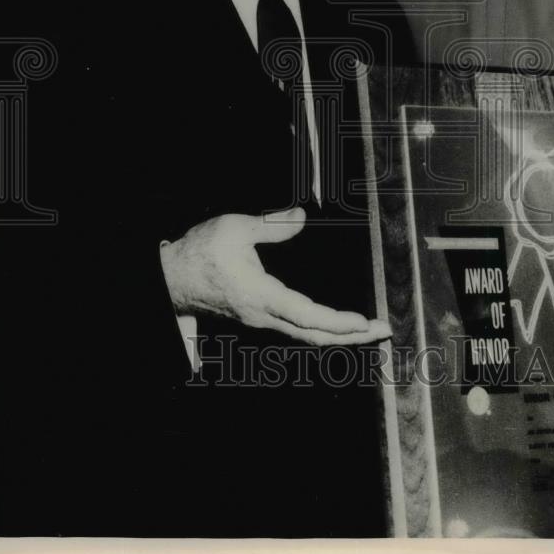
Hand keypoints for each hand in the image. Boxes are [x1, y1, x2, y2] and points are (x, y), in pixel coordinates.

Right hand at [159, 207, 391, 345]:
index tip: (365, 323)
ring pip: (306, 335)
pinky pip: (296, 330)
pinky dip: (321, 329)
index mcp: (261, 296)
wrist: (170, 279)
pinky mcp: (257, 317)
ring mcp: (260, 320)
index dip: (340, 322)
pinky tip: (334, 325)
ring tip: (367, 329)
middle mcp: (263, 315)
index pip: (309, 316)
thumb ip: (272, 224)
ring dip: (339, 334)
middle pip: (314, 335)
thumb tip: (301, 217)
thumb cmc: (199, 254)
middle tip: (383, 331)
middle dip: (352, 336)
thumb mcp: (235, 228)